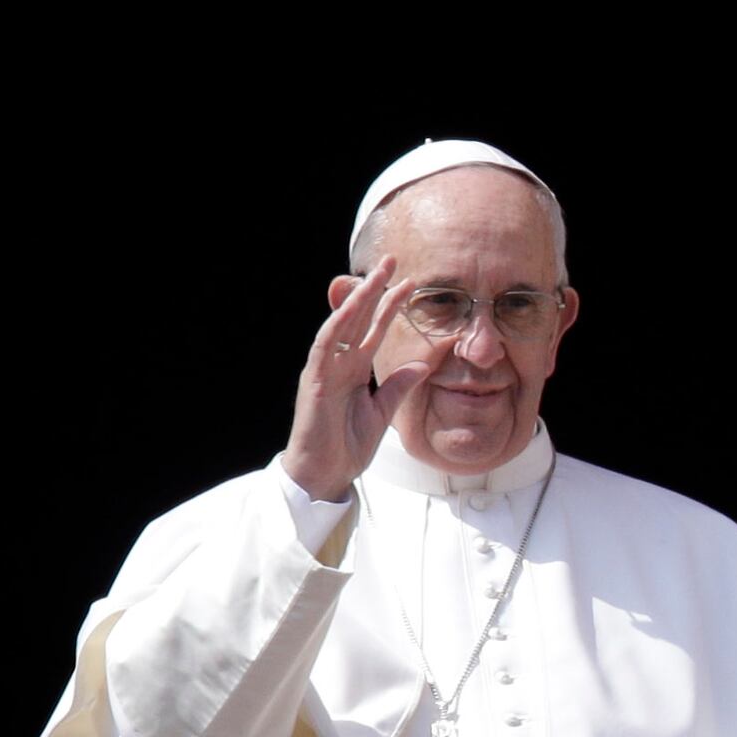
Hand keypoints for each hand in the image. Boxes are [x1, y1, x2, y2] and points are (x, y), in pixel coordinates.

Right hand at [283, 255, 435, 500]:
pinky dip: (335, 328)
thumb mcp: (383, 412)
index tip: (409, 284)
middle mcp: (338, 364)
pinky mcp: (314, 382)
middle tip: (393, 262)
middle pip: (357, 319)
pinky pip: (324, 348)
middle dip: (374, 290)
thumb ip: (400, 386)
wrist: (325, 474)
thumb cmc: (346, 445)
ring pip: (341, 326)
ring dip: (356, 300)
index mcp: (353, 371)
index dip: (388, 306)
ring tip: (375, 277)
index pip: (373, 330)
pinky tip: (348, 311)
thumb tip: (422, 363)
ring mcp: (324, 370)